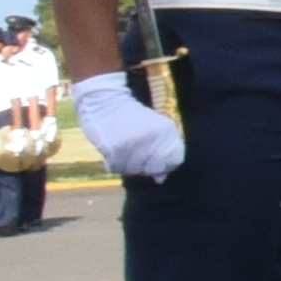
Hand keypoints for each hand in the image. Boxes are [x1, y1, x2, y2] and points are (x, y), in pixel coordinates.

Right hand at [69, 72, 183, 179]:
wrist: (105, 100)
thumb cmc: (133, 116)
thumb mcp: (155, 126)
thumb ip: (164, 151)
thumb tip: (161, 180)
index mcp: (166, 131)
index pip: (175, 160)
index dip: (166, 163)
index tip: (155, 156)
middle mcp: (152, 139)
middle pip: (154, 169)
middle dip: (147, 166)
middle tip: (136, 152)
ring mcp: (133, 145)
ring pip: (135, 171)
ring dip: (129, 165)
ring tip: (125, 149)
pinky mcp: (114, 149)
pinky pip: (117, 168)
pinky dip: (115, 164)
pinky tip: (114, 151)